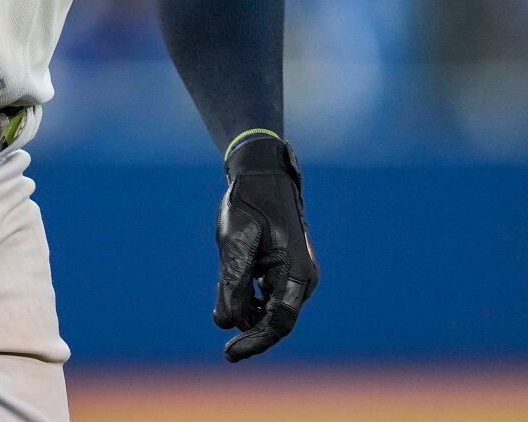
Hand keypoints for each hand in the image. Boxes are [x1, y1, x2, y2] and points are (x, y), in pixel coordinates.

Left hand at [214, 133, 316, 361]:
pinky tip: (233, 302)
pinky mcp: (284, 270)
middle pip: (278, 321)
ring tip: (225, 307)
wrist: (262, 175)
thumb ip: (232, 280)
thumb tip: (227, 321)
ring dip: (250, 317)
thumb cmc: (249, 203)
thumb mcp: (234, 240)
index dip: (256, 341)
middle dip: (252, 334)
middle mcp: (302, 278)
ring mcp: (295, 275)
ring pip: (272, 311)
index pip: (280, 322)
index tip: (231, 353)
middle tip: (227, 351)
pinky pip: (270, 298)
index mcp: (297, 272)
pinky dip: (251, 304)